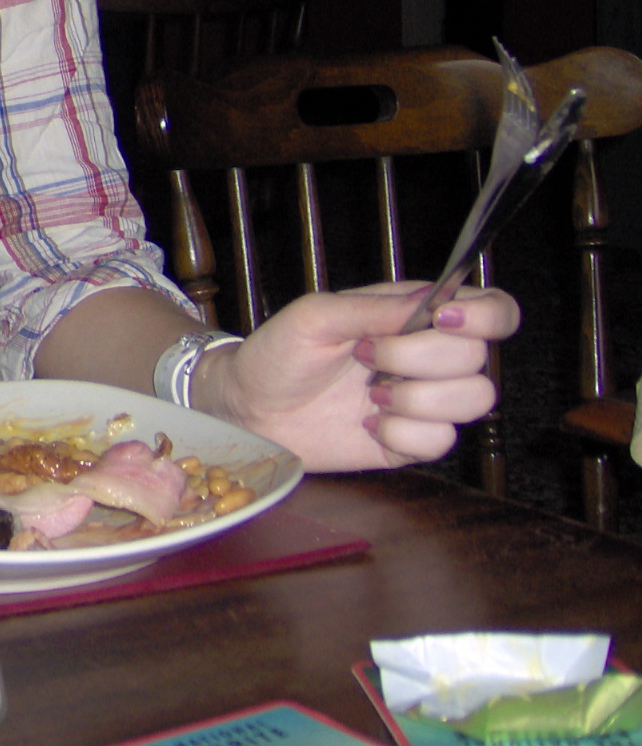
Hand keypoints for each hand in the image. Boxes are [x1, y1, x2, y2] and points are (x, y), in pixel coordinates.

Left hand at [201, 282, 516, 471]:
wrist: (250, 407)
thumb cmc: (279, 351)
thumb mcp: (315, 316)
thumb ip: (373, 309)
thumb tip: (431, 303)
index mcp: (416, 314)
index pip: (494, 310)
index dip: (486, 316)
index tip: (441, 320)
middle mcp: (432, 356)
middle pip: (482, 358)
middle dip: (420, 359)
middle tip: (366, 356)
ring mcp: (427, 401)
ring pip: (475, 401)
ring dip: (417, 400)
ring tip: (370, 394)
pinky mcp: (414, 441)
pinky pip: (442, 442)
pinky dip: (402, 434)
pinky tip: (367, 423)